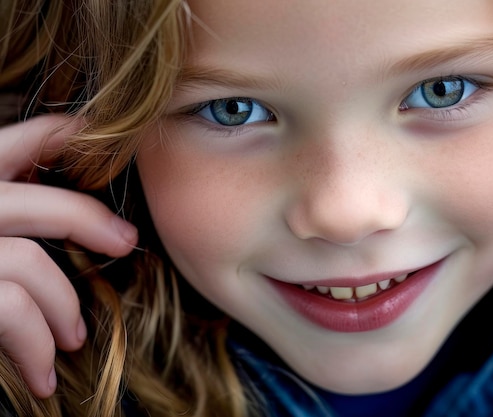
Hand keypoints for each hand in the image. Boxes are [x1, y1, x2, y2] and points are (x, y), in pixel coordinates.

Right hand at [0, 115, 137, 397]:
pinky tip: (42, 374)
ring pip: (28, 263)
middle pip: (38, 203)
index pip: (15, 142)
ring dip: (63, 307)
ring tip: (74, 338)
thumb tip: (56, 209)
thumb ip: (6, 209)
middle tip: (126, 242)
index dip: (62, 133)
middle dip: (90, 221)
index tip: (96, 134)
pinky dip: (36, 346)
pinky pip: (12, 310)